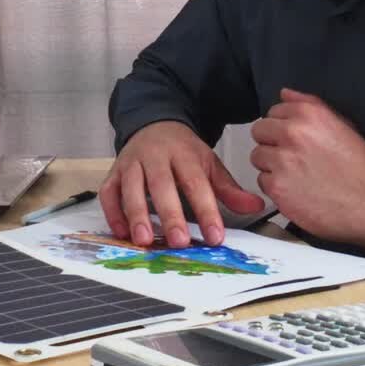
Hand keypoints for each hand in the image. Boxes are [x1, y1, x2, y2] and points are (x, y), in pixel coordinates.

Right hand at [99, 121, 265, 248]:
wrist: (155, 123)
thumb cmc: (183, 151)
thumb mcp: (208, 163)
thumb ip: (228, 188)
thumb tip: (256, 207)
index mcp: (184, 153)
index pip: (196, 182)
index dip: (206, 210)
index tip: (215, 236)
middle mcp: (155, 156)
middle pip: (162, 184)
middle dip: (170, 214)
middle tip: (179, 242)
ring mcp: (132, 163)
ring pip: (131, 187)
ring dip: (137, 214)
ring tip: (145, 240)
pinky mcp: (114, 172)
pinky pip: (109, 192)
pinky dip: (113, 212)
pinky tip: (122, 232)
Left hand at [250, 88, 364, 249]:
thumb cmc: (360, 166)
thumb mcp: (343, 124)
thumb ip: (310, 104)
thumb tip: (285, 93)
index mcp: (308, 115)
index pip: (272, 111)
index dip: (282, 125)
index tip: (292, 138)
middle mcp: (292, 134)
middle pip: (259, 132)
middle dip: (271, 143)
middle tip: (291, 156)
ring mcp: (282, 161)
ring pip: (257, 157)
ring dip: (271, 165)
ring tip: (295, 174)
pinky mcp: (277, 187)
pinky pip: (262, 181)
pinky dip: (276, 186)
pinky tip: (295, 189)